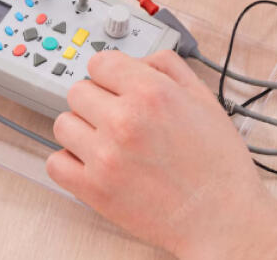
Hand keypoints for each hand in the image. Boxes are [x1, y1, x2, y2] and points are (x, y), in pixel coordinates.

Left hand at [47, 50, 276, 259]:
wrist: (221, 217)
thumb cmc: (218, 164)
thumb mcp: (205, 99)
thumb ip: (169, 67)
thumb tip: (139, 60)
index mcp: (152, 92)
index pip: (100, 62)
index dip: (109, 73)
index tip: (114, 85)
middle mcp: (124, 119)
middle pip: (78, 90)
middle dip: (96, 100)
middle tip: (115, 116)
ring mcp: (104, 155)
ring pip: (63, 123)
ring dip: (81, 129)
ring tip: (106, 141)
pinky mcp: (93, 189)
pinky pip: (55, 162)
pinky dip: (69, 161)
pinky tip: (93, 163)